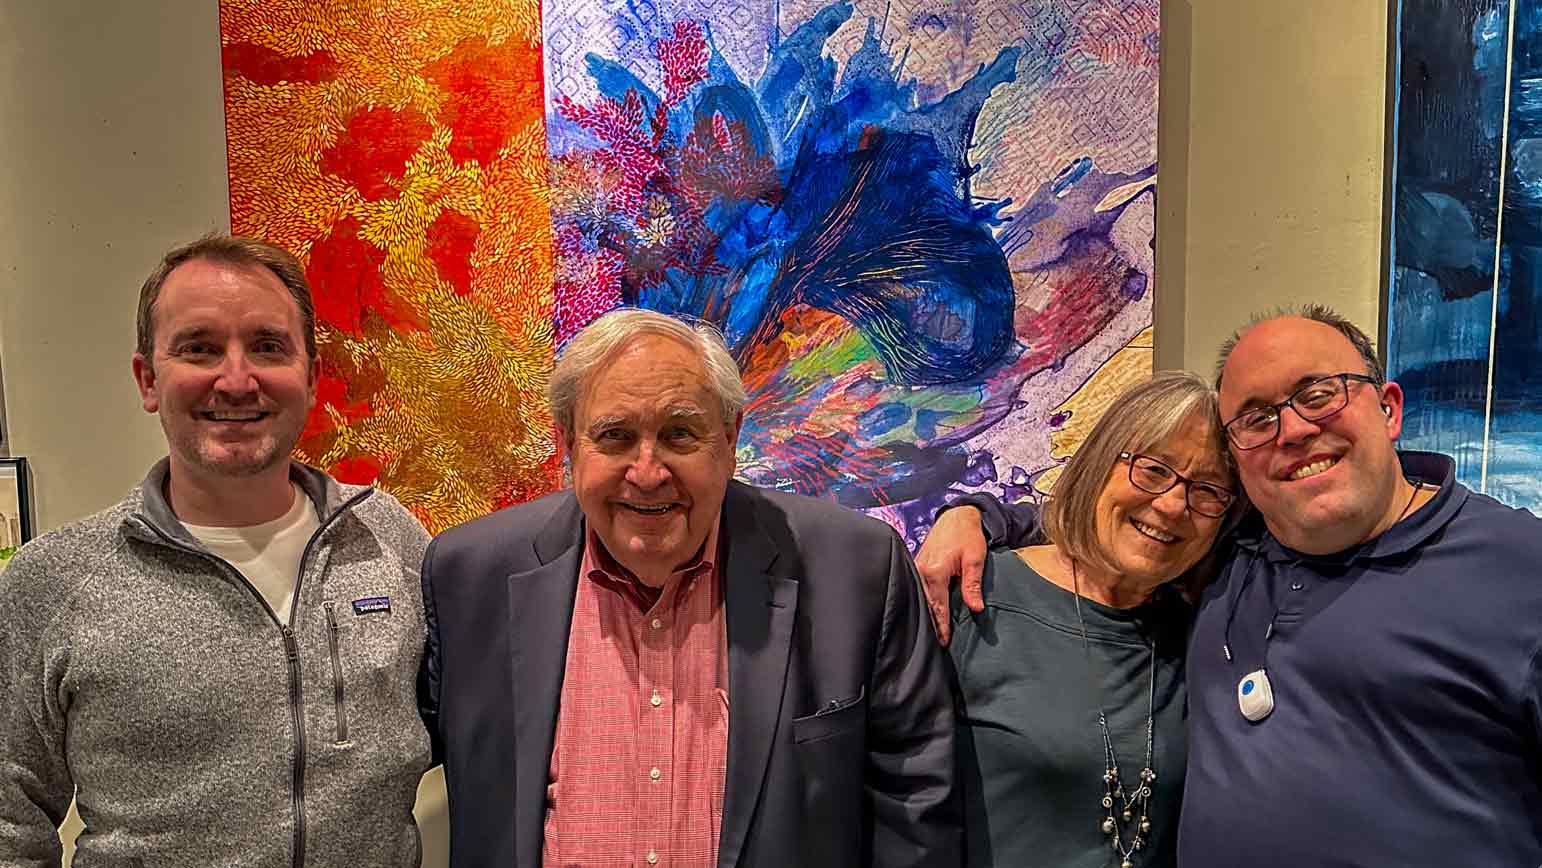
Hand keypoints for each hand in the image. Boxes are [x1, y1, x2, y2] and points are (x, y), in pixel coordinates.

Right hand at [913, 506, 986, 644]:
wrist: (958, 515)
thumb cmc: (968, 535)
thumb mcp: (975, 559)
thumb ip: (973, 585)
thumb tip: (976, 608)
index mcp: (935, 571)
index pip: (938, 606)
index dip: (941, 625)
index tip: (943, 642)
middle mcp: (921, 570)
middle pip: (926, 604)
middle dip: (931, 624)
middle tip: (936, 644)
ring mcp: (917, 567)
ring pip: (920, 597)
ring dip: (926, 613)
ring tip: (931, 632)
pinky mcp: (917, 564)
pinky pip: (919, 588)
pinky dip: (923, 600)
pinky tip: (928, 611)